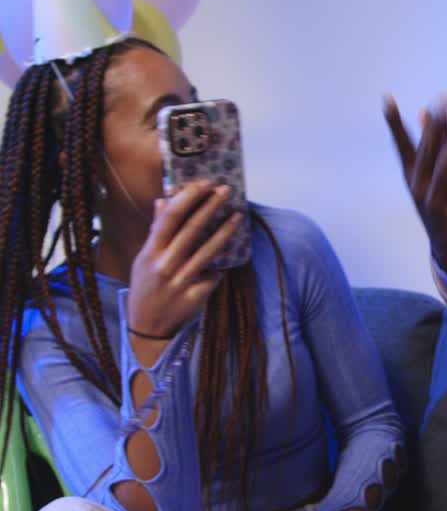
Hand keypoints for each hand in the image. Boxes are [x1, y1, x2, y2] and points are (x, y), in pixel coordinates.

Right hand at [126, 181, 241, 339]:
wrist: (147, 327)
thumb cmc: (146, 287)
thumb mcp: (143, 259)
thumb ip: (156, 231)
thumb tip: (163, 200)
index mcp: (149, 253)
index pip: (169, 218)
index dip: (187, 198)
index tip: (203, 183)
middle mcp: (164, 265)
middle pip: (191, 230)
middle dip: (210, 207)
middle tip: (226, 190)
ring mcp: (180, 282)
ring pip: (208, 251)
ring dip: (225, 232)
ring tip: (238, 216)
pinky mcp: (195, 297)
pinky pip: (213, 277)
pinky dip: (218, 269)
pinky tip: (224, 265)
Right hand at [383, 95, 446, 277]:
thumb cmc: (442, 203)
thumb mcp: (433, 176)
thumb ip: (432, 145)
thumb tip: (425, 113)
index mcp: (411, 176)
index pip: (401, 144)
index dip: (394, 122)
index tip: (386, 98)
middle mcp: (419, 187)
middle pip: (428, 149)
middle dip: (436, 123)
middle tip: (444, 99)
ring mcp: (436, 200)